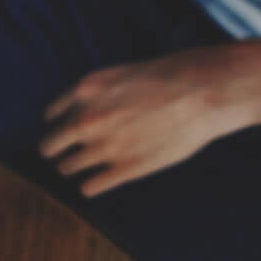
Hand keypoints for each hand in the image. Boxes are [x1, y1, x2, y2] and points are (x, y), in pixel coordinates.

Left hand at [39, 42, 260, 195]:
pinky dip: (92, 185)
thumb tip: (82, 115)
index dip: (60, 123)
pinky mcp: (125, 169)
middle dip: (58, 150)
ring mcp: (104, 147)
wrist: (211, 89)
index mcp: (86, 90)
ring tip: (93, 164)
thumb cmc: (176, 76)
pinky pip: (89, 187)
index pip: (50, 116)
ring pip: (66, 169)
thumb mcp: (126, 73)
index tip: (72, 128)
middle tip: (72, 152)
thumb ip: (99, 94)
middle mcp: (87, 120)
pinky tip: (103, 179)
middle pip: (48, 147)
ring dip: (75, 168)